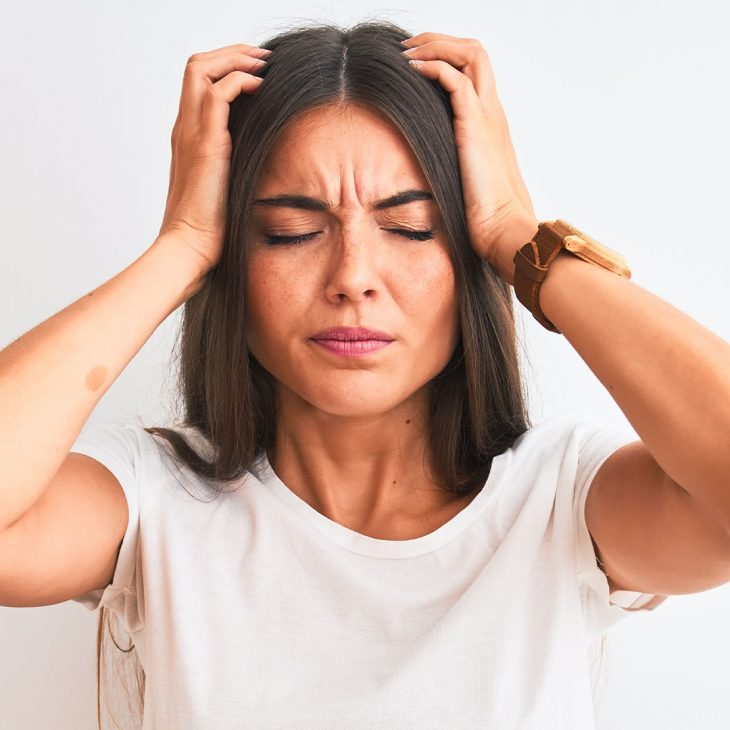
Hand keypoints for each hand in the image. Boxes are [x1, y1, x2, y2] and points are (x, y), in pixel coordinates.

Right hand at [158, 43, 269, 284]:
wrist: (191, 247)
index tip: (255, 71)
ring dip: (236, 59)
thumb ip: (232, 166)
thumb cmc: (209, 227)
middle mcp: (184, 128)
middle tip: (262, 59)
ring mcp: (190, 133)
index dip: (224, 67)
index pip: (197, 83)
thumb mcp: (223, 187)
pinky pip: (219, 94)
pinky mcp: (205, 145)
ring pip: (202, 69)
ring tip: (263, 65)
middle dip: (231, 53)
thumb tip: (262, 160)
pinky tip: (260, 88)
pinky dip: (240, 81)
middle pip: (197, 66)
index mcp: (187, 137)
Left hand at [401, 33, 537, 285]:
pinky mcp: (474, 126)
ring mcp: (488, 116)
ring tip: (407, 52)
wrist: (502, 229)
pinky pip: (455, 80)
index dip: (449, 57)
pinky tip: (413, 71)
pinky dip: (433, 66)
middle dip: (441, 40)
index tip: (418, 62)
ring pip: (470, 54)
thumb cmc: (487, 216)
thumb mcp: (469, 183)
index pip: (476, 71)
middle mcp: (494, 113)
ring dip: (436, 45)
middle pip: (476, 52)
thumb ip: (458, 168)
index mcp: (492, 124)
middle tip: (409, 47)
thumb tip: (433, 175)